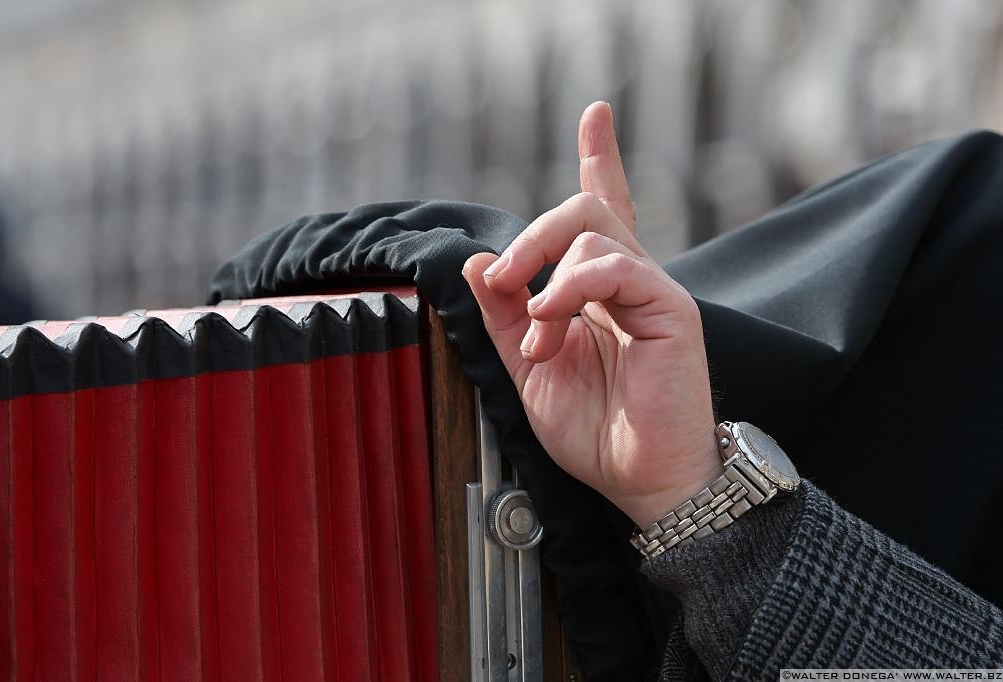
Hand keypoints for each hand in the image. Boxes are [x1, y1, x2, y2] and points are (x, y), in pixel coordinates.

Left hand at [462, 102, 720, 529]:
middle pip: (584, 211)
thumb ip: (503, 317)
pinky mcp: (670, 308)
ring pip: (592, 231)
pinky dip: (571, 288)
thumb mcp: (528, 370)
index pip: (601, 212)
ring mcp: (652, 291)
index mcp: (599, 293)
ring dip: (544, 281)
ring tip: (537, 335)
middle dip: (531, 235)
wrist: (640, 479)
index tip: (596, 114)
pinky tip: (552, 320)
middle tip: (500, 278)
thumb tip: (475, 264)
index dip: (598, 161)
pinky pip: (616, 266)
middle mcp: (627, 283)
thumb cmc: (596, 431)